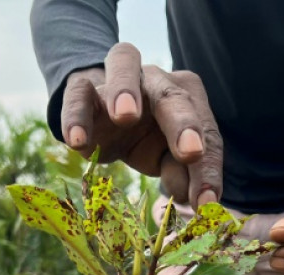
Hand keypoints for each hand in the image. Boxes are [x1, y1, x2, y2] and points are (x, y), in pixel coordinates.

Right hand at [61, 43, 222, 207]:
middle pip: (173, 95)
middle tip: (192, 153)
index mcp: (187, 96)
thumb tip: (188, 197)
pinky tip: (77, 142)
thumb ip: (181, 174)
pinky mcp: (83, 88)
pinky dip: (76, 115)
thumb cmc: (147, 138)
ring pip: (125, 65)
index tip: (207, 200)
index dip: (206, 168)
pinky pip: (78, 94)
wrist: (104, 118)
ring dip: (125, 89)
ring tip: (125, 116)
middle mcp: (158, 80)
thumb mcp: (167, 160)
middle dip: (183, 123)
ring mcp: (119, 78)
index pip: (204, 131)